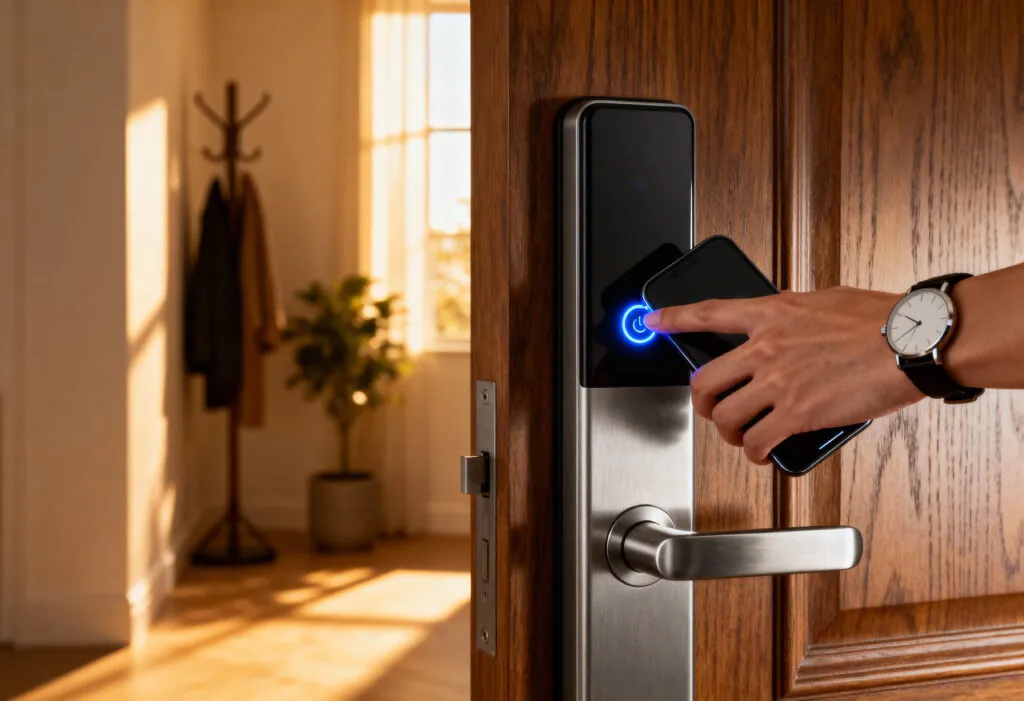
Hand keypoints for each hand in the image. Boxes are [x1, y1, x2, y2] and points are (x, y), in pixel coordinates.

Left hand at [643, 287, 924, 464]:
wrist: (911, 341)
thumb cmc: (880, 319)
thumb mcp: (823, 301)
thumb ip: (792, 314)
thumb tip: (783, 325)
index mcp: (771, 313)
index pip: (708, 312)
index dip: (673, 317)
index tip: (653, 321)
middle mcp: (765, 347)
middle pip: (705, 381)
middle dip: (701, 402)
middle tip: (711, 409)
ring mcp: (778, 381)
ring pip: (725, 417)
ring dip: (729, 433)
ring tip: (743, 436)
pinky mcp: (797, 413)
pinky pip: (757, 442)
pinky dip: (756, 454)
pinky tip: (764, 453)